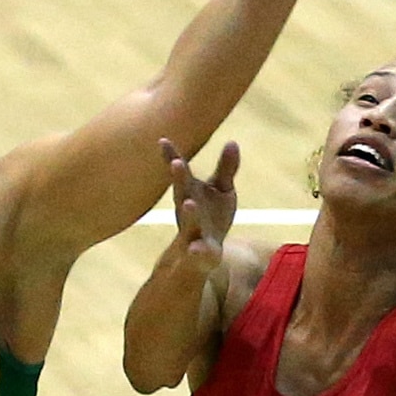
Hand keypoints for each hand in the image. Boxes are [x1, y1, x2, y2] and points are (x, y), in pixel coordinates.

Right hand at [161, 137, 239, 273]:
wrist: (203, 256)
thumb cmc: (212, 216)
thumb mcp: (222, 190)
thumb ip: (226, 168)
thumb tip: (233, 141)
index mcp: (190, 192)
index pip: (181, 173)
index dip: (172, 157)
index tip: (163, 140)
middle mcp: (187, 209)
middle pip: (182, 193)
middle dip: (179, 179)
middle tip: (176, 163)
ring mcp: (192, 231)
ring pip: (189, 222)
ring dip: (189, 213)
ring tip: (189, 203)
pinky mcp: (202, 253)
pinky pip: (199, 252)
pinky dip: (197, 251)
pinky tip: (195, 249)